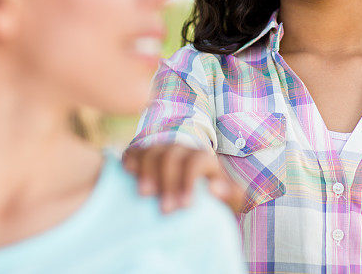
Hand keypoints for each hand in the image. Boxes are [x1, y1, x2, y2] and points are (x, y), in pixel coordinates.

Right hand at [122, 143, 245, 213]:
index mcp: (203, 159)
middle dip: (169, 182)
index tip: (186, 206)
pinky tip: (128, 172)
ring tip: (145, 194)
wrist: (195, 189)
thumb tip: (216, 189)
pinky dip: (131, 160)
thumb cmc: (212, 198)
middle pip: (172, 156)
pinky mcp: (142, 156)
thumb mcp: (229, 198)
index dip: (190, 181)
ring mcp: (160, 151)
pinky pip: (134, 152)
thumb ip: (232, 195)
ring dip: (148, 171)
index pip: (196, 161)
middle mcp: (181, 151)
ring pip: (152, 152)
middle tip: (166, 210)